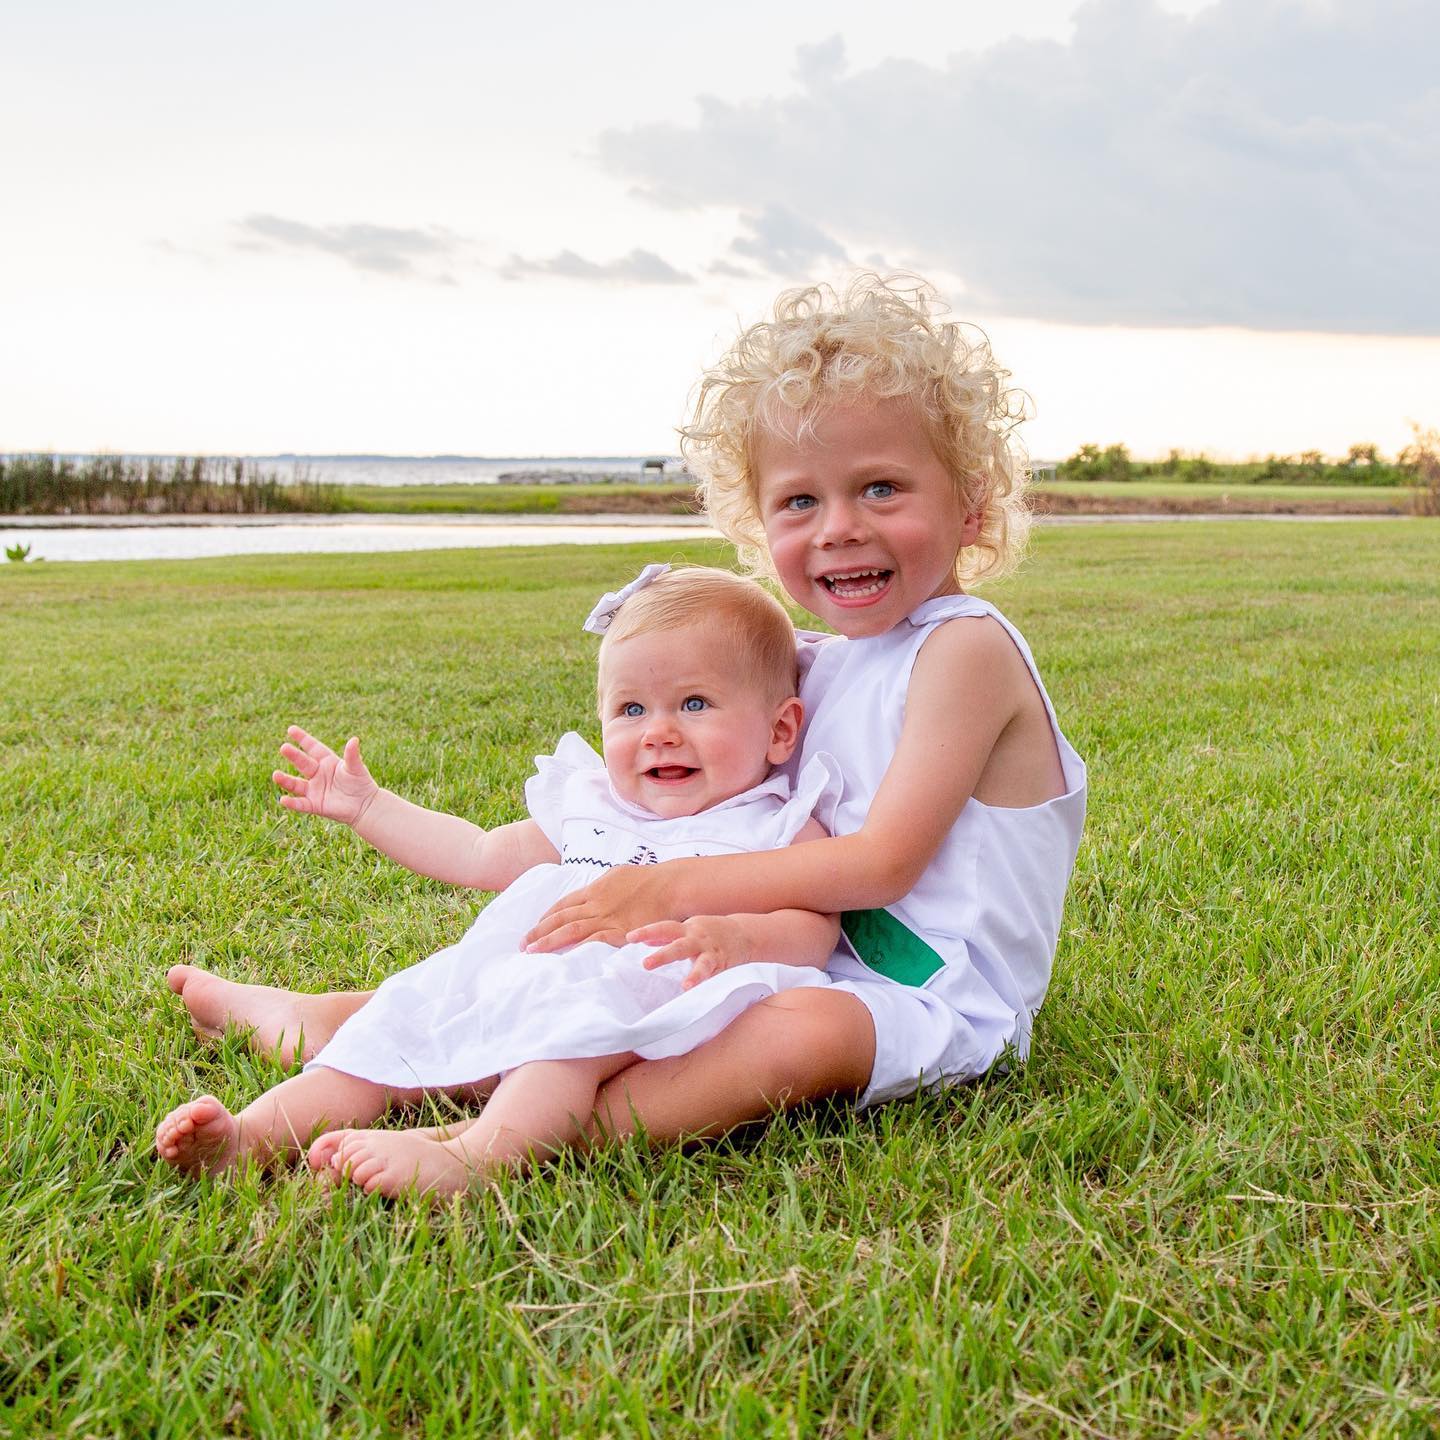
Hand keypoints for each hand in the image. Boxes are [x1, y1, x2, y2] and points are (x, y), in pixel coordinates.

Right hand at [272, 725, 378, 826]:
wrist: (365, 805)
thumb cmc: (360, 783)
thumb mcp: (356, 767)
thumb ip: (352, 755)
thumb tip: (354, 739)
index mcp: (327, 762)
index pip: (313, 748)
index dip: (303, 739)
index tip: (291, 729)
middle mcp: (317, 774)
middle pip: (303, 763)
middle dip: (293, 756)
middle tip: (283, 747)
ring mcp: (314, 790)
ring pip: (296, 784)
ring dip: (285, 780)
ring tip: (275, 775)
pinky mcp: (315, 805)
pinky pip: (301, 804)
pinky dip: (292, 803)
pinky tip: (283, 800)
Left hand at [524, 862, 684, 951]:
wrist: (670, 885)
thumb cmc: (647, 880)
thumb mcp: (617, 874)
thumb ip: (600, 885)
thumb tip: (590, 891)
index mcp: (594, 889)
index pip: (562, 905)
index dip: (545, 918)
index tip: (533, 930)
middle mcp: (596, 903)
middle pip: (561, 918)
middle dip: (539, 932)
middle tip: (523, 945)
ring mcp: (607, 917)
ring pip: (572, 930)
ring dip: (550, 942)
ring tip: (533, 953)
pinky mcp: (621, 931)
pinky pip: (595, 940)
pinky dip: (578, 949)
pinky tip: (565, 958)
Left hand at [631, 916, 751, 990]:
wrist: (744, 933)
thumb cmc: (710, 932)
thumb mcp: (688, 929)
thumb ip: (667, 935)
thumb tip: (645, 940)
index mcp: (687, 929)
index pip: (664, 928)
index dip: (647, 932)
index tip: (629, 938)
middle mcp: (698, 939)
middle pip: (679, 946)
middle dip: (663, 955)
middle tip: (645, 964)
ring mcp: (712, 952)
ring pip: (703, 963)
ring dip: (695, 975)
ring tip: (686, 986)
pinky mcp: (724, 965)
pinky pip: (716, 975)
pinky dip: (709, 983)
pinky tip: (703, 992)